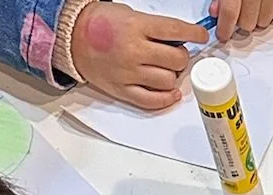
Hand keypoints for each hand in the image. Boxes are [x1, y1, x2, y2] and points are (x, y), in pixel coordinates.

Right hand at [69, 3, 206, 108]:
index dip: (194, 34)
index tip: (201, 36)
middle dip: (182, 57)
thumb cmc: (100, 23)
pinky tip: (171, 92)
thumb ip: (153, 28)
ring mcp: (129, 73)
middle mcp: (134, 51)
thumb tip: (178, 41)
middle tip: (177, 55)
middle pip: (176, 60)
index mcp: (137, 26)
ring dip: (173, 76)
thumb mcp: (129, 15)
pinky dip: (166, 98)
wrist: (71, 37)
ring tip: (166, 69)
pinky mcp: (122, 90)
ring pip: (168, 81)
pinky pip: (152, 101)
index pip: (175, 31)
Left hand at [210, 0, 272, 35]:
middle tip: (239, 13)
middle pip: (248, 22)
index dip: (225, 27)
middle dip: (242, 22)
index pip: (230, 13)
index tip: (222, 34)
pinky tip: (268, 5)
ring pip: (264, 23)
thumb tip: (216, 11)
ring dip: (258, 19)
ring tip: (254, 6)